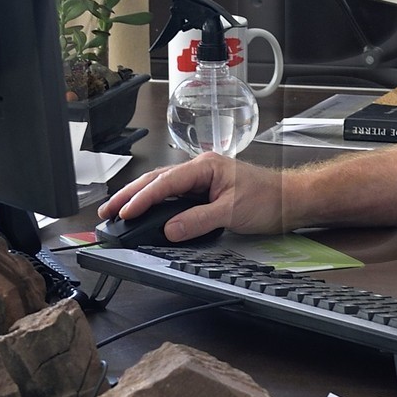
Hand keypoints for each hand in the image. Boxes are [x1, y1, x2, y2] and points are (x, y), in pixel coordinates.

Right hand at [97, 153, 287, 243]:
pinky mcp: (204, 190)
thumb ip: (198, 221)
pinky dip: (155, 201)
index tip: (124, 213)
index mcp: (204, 167)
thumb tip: (169, 230)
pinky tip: (144, 209)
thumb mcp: (232, 212)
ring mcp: (201, 178)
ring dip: (139, 197)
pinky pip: (173, 194)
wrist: (289, 200)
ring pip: (162, 185)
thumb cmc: (267, 199)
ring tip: (117, 210)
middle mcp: (200, 168)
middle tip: (107, 211)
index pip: (165, 183)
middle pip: (156, 180)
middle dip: (129, 195)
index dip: (142, 199)